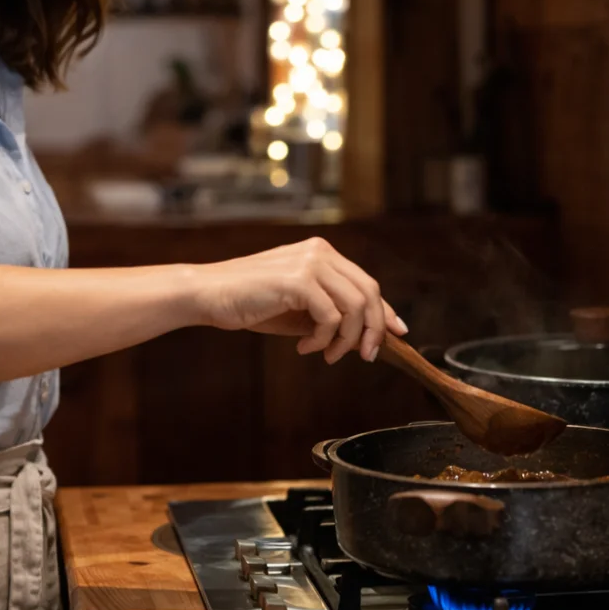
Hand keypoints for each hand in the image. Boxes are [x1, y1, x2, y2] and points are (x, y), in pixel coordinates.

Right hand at [188, 237, 408, 362]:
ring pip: (354, 307)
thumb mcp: (299, 310)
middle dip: (373, 330)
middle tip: (365, 357)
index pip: (366, 283)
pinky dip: (323, 340)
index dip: (385, 311)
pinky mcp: (298, 280)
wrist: (209, 295)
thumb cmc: (250, 303)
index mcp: (321, 253)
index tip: (399, 334)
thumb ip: (330, 315)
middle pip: (369, 293)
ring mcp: (310, 263)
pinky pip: (331, 317)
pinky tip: (303, 347)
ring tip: (325, 355)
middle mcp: (320, 252)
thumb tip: (365, 336)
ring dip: (345, 340)